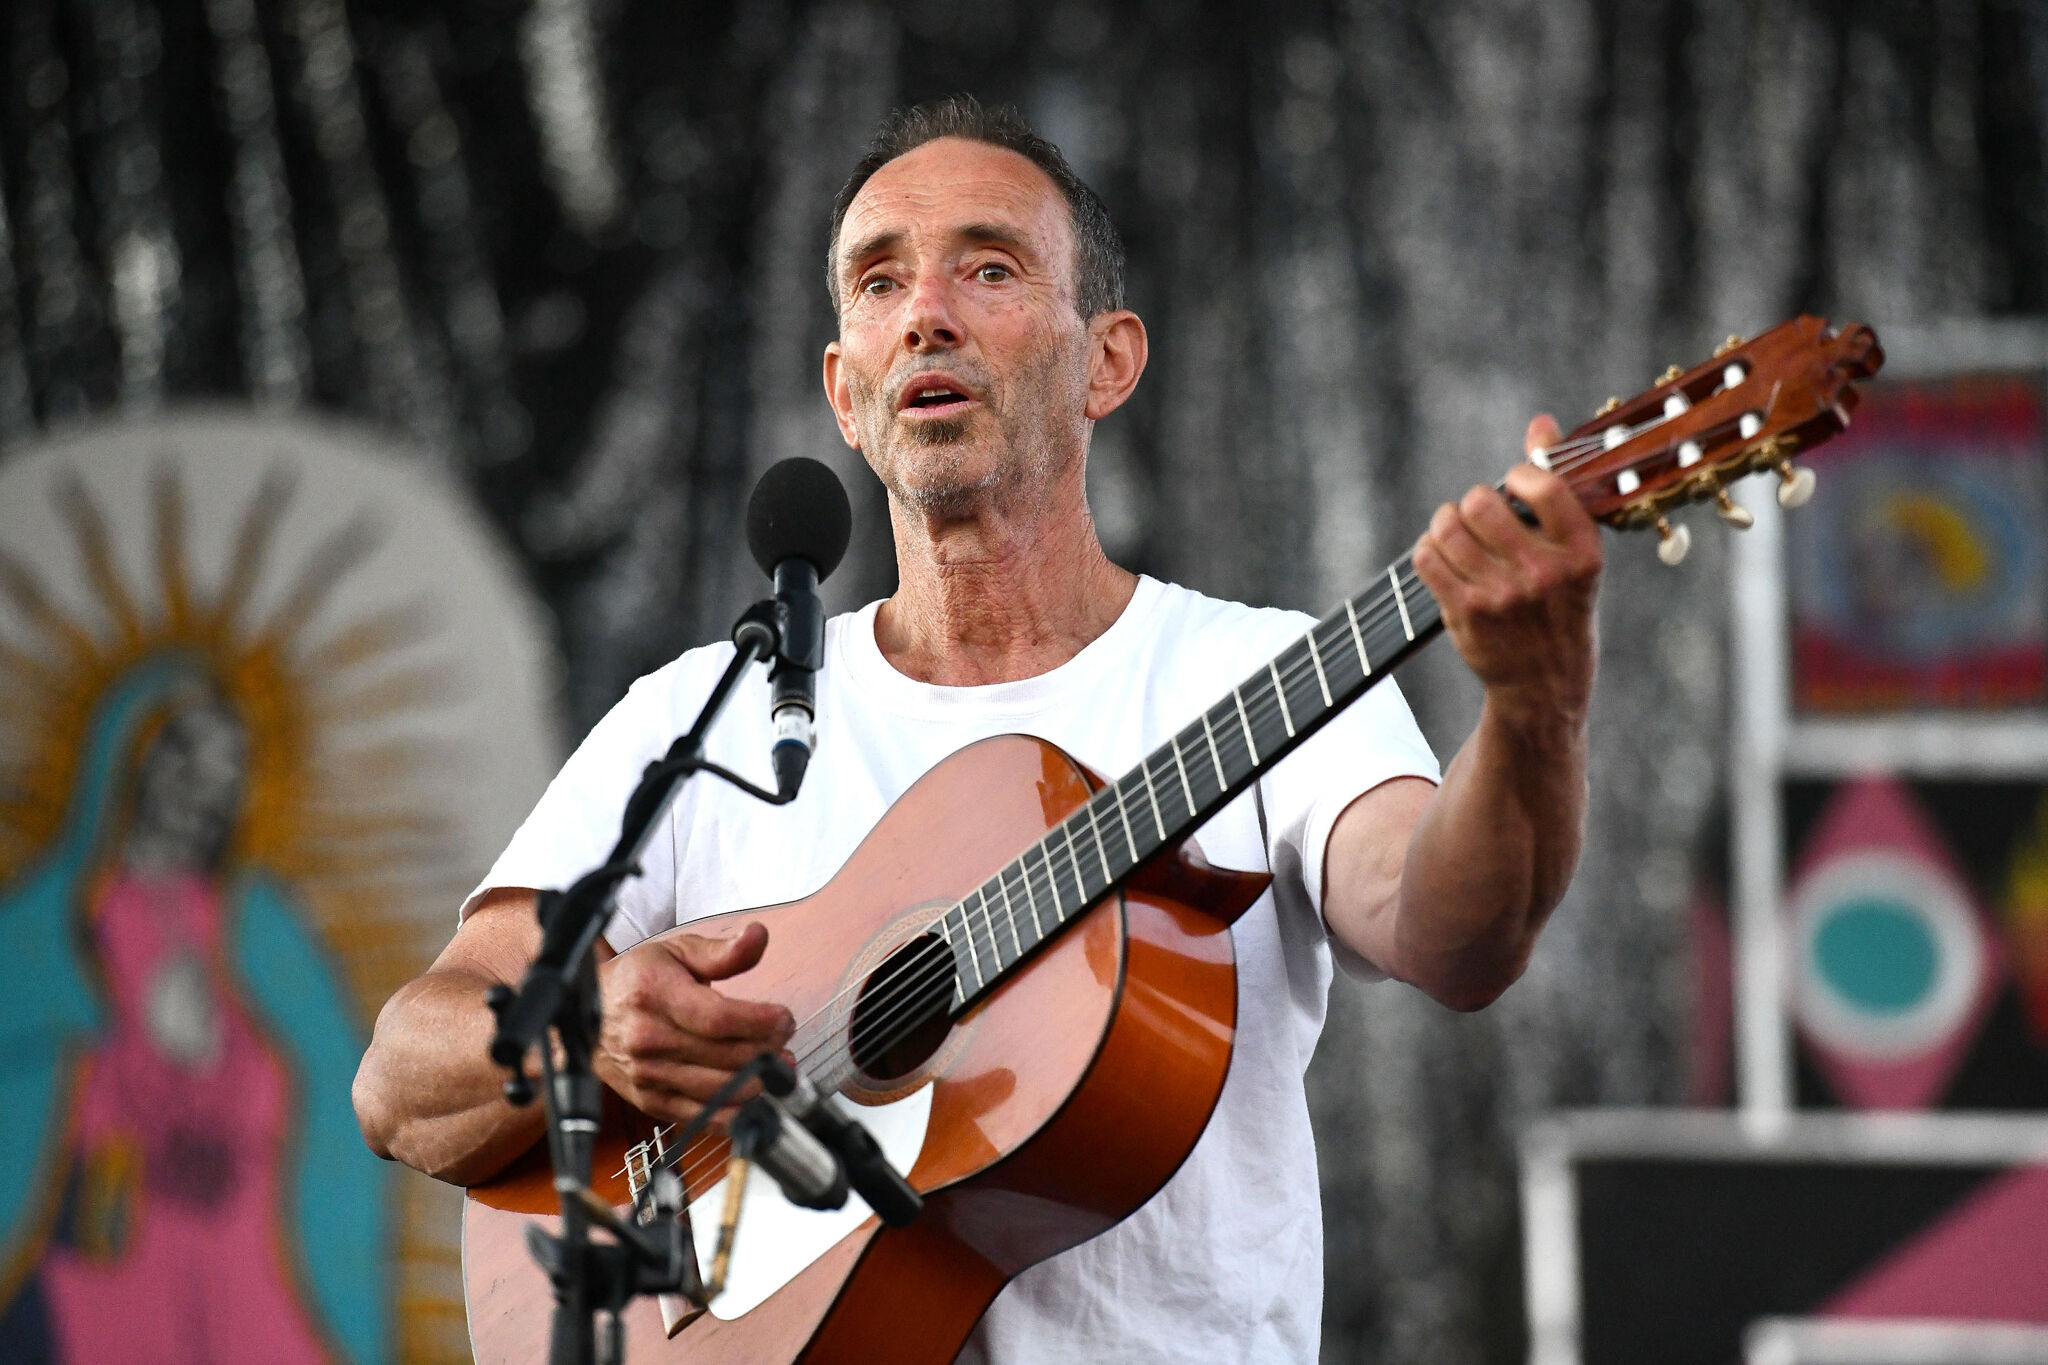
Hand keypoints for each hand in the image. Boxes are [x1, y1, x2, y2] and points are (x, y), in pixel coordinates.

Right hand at [594, 922, 794, 1125]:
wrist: (585, 1015)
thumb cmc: (636, 981)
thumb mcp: (677, 952)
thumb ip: (722, 951)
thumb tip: (758, 936)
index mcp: (655, 993)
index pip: (717, 1018)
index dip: (759, 1022)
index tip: (784, 1018)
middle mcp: (648, 1038)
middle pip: (723, 1056)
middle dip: (766, 1052)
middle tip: (784, 1042)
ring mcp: (647, 1074)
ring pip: (716, 1090)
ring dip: (757, 1083)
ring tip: (775, 1068)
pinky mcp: (650, 1101)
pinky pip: (700, 1116)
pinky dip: (733, 1114)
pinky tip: (753, 1098)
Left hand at [1412, 414, 1602, 729]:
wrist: (1545, 685)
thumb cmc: (1561, 605)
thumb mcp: (1575, 552)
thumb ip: (1556, 485)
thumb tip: (1539, 423)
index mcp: (1582, 553)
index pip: (1542, 485)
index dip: (1518, 474)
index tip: (1515, 485)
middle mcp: (1543, 574)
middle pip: (1480, 503)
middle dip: (1473, 501)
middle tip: (1478, 514)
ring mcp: (1501, 597)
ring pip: (1448, 528)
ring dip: (1444, 523)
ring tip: (1455, 531)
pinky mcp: (1465, 614)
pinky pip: (1427, 558)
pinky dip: (1428, 549)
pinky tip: (1442, 555)